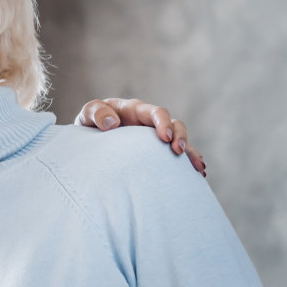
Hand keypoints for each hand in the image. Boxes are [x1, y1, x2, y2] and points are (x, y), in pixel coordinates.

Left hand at [74, 98, 206, 175]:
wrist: (88, 142)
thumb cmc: (89, 124)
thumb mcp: (88, 115)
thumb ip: (96, 113)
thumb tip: (111, 123)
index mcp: (134, 110)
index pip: (155, 112)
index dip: (163, 122)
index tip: (165, 137)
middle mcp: (149, 123)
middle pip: (174, 124)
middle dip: (180, 136)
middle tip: (178, 151)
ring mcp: (154, 139)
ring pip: (179, 141)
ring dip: (190, 153)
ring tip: (198, 168)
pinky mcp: (156, 153)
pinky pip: (176, 157)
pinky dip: (188, 164)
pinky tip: (198, 176)